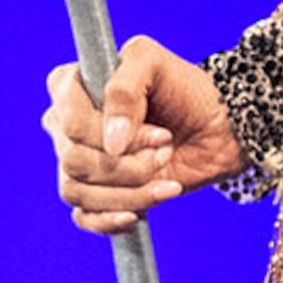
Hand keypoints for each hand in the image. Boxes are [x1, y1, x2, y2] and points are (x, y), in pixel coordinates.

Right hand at [44, 35, 240, 235]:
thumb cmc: (182, 88)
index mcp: (70, 87)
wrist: (214, 127)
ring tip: (163, 169)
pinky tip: (137, 213)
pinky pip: (83, 217)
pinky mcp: (96, 195)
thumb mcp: (153, 63)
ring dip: (130, 188)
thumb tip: (111, 144)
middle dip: (128, 162)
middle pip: (74, 159)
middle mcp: (68, 126)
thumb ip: (124, 89)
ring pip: (77, 191)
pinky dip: (110, 219)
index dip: (108, 130)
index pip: (69, 121)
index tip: (156, 129)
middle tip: (166, 147)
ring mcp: (80, 162)